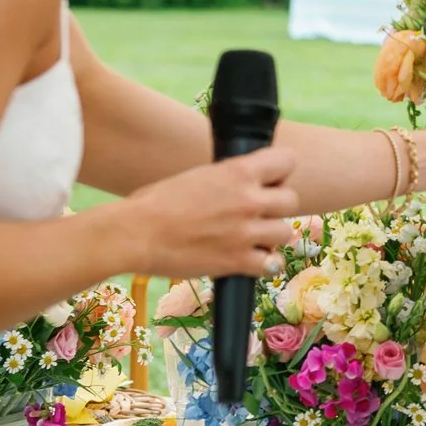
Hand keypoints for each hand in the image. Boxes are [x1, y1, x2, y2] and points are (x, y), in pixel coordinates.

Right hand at [122, 147, 300, 278]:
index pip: (287, 161)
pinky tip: (249, 260)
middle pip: (292, 200)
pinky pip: (271, 264)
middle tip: (258, 213)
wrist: (134, 233)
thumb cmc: (155, 203)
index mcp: (237, 172)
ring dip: (271, 236)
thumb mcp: (198, 176)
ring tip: (251, 238)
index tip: (269, 180)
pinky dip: (263, 264)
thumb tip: (244, 184)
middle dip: (277, 207)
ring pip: (285, 232)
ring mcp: (246, 232)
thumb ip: (228, 180)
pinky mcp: (238, 261)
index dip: (280, 172)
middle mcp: (248, 199)